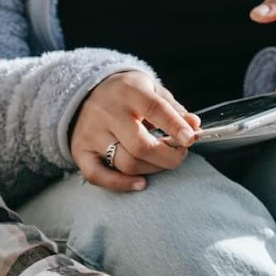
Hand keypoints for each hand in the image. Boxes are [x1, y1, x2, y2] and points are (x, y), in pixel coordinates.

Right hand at [70, 71, 202, 191]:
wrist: (84, 92)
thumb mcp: (151, 90)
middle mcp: (107, 113)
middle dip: (167, 157)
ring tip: (161, 163)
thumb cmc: (126, 95)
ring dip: (152, 169)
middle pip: (140, 146)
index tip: (190, 139)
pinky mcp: (80, 152)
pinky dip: (121, 184)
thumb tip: (194, 126)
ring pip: (125, 164)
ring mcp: (91, 134)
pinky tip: (140, 183)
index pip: (154, 109)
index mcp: (128, 92)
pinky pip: (98, 176)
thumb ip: (173, 109)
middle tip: (179, 154)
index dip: (175, 126)